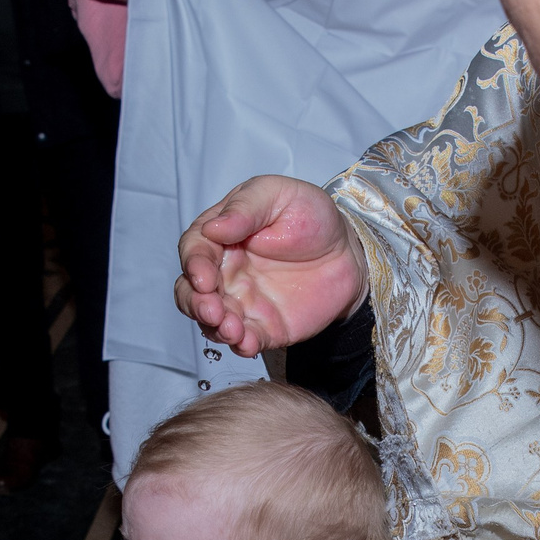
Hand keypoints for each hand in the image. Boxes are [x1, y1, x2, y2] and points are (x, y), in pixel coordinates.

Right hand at [175, 174, 368, 355]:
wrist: (348, 252)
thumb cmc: (311, 216)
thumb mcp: (279, 195)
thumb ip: (246, 209)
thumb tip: (213, 227)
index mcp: (221, 237)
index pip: (195, 250)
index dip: (194, 264)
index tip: (204, 276)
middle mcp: (225, 272)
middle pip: (192, 291)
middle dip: (195, 303)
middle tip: (212, 310)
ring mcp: (242, 302)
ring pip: (212, 321)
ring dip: (215, 328)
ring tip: (231, 329)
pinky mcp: (264, 326)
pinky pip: (246, 340)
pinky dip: (242, 345)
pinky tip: (247, 342)